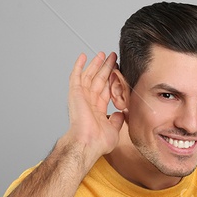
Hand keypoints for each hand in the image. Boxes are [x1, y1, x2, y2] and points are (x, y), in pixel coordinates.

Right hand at [60, 50, 128, 166]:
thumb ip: (116, 120)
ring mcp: (81, 96)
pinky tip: (83, 56)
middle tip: (113, 56)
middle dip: (106, 68)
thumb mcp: (114, 129)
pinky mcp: (75, 93)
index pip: (105, 90)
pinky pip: (76, 76)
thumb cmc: (99, 141)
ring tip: (103, 54)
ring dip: (96, 64)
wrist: (89, 143)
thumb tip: (121, 114)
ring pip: (90, 75)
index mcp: (97, 109)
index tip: (118, 70)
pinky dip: (79, 66)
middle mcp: (88, 101)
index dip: (112, 80)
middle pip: (99, 80)